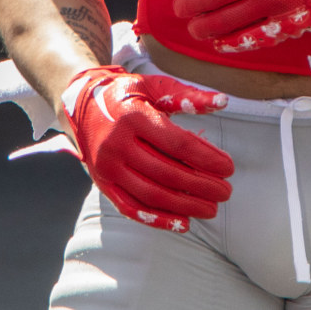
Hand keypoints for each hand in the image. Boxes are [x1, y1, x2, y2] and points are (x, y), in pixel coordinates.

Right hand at [60, 66, 233, 232]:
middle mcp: (117, 144)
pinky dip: (158, 219)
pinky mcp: (103, 183)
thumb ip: (188, 96)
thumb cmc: (126, 94)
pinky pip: (131, 208)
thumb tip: (223, 102)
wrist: (81, 104)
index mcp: (133, 117)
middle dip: (202, 186)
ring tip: (211, 208)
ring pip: (151, 194)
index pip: (177, 144)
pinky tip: (183, 223)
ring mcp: (107, 167)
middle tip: (226, 192)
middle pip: (167, 172)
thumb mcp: (155, 86)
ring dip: (185, 205)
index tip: (229, 168)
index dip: (207, 158)